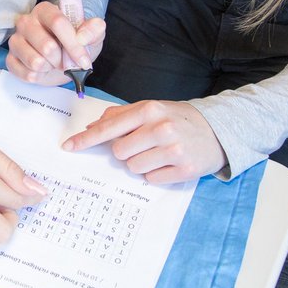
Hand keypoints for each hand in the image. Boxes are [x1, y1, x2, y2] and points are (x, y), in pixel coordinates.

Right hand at [7, 1, 105, 86]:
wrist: (62, 59)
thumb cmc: (74, 43)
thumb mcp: (91, 35)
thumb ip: (94, 30)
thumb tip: (83, 38)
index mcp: (45, 10)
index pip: (58, 23)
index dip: (73, 44)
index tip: (84, 61)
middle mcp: (26, 22)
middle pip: (47, 46)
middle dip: (62, 59)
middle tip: (65, 60)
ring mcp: (15, 40)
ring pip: (35, 62)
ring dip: (50, 68)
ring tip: (52, 63)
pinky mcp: (10, 59)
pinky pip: (26, 74)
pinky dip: (39, 76)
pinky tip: (42, 70)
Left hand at [62, 100, 226, 183]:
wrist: (219, 132)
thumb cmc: (179, 119)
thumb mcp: (152, 108)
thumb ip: (121, 115)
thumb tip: (93, 126)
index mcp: (150, 110)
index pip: (109, 127)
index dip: (86, 139)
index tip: (68, 147)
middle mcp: (161, 128)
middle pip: (119, 152)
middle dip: (125, 152)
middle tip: (143, 145)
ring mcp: (174, 150)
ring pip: (133, 168)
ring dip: (141, 164)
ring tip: (158, 153)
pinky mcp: (184, 170)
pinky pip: (151, 180)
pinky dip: (156, 174)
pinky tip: (168, 163)